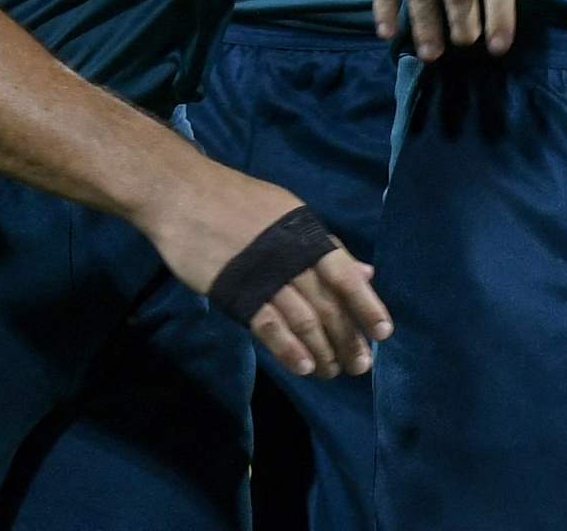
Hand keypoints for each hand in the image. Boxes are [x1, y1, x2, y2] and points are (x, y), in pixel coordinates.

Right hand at [150, 162, 391, 379]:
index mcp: (306, 234)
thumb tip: (366, 273)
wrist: (182, 193)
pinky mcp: (235, 291)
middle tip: (361, 365)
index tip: (384, 332)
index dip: (367, 304)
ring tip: (334, 372)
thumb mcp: (286, 215)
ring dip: (322, 348)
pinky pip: (268, 324)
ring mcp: (263, 274)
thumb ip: (323, 248)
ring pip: (302, 318)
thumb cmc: (235, 203)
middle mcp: (291, 254)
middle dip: (348, 336)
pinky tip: (304, 367)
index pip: (346, 274)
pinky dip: (288, 348)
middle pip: (328, 302)